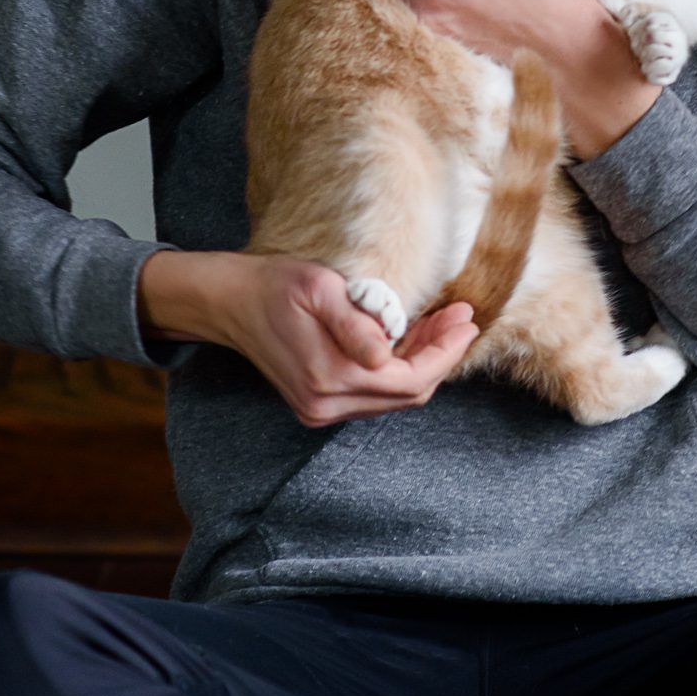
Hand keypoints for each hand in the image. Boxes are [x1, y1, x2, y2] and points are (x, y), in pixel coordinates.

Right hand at [216, 252, 478, 425]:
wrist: (229, 302)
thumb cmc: (275, 286)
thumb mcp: (320, 290)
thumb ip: (357, 324)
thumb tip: (389, 352)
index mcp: (330, 378)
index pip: (411, 380)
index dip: (446, 352)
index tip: (467, 321)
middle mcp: (327, 404)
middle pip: (407, 394)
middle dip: (440, 356)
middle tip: (461, 318)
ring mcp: (321, 409)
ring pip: (392, 396)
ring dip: (422, 363)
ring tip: (442, 324)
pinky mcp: (317, 404)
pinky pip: (373, 393)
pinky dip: (398, 369)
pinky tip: (409, 338)